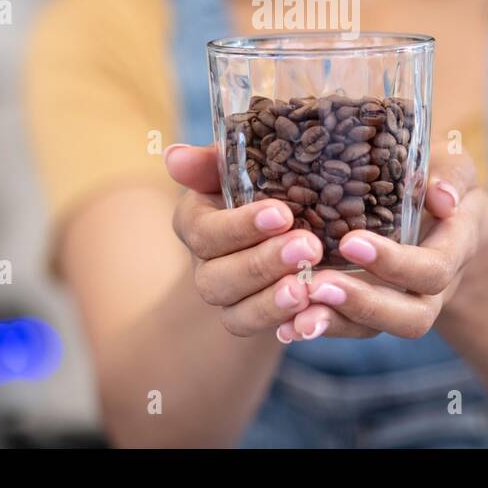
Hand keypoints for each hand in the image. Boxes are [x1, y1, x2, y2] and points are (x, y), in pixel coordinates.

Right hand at [166, 143, 322, 338]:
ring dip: (272, 300)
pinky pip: (258, 330)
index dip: (240, 226)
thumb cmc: (260, 182)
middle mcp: (204, 264)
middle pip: (218, 277)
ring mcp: (226, 297)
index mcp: (195, 221)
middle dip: (263, 263)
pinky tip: (312, 309)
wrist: (284, 220)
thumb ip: (210, 162)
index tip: (281, 215)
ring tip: (306, 287)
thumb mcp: (239, 165)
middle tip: (308, 247)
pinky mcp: (249, 319)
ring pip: (236, 312)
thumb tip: (174, 156)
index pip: (205, 231)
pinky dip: (283, 322)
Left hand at [281, 149, 484, 341]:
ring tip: (296, 315)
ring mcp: (400, 303)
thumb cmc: (438, 180)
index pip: (432, 270)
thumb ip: (451, 175)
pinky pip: (348, 327)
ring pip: (374, 330)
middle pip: (410, 317)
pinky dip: (319, 325)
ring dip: (335, 323)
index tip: (350, 242)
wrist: (441, 217)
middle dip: (363, 304)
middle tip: (317, 285)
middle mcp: (431, 288)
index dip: (395, 263)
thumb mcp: (451, 167)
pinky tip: (285, 325)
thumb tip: (441, 196)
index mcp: (453, 250)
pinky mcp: (369, 308)